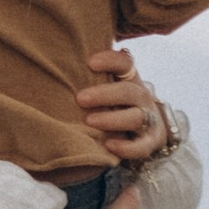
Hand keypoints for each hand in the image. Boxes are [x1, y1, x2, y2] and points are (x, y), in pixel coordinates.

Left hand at [76, 46, 172, 167]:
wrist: (143, 132)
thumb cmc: (114, 105)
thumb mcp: (107, 87)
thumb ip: (90, 76)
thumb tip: (59, 61)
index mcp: (130, 80)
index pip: (125, 63)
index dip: (111, 61)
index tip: (90, 63)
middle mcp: (142, 98)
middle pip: (129, 91)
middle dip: (105, 94)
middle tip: (80, 98)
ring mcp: (149, 121)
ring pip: (136, 117)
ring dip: (112, 119)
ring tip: (89, 121)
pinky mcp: (149, 143)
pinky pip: (141, 147)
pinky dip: (126, 147)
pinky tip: (108, 145)